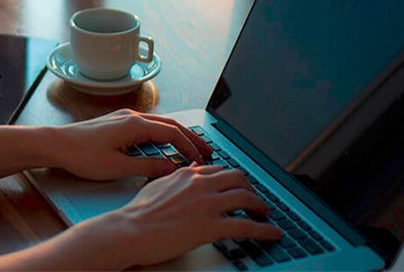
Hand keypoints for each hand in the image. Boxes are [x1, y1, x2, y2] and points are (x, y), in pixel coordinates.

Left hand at [49, 109, 211, 179]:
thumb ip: (148, 167)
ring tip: (190, 148)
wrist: (56, 144)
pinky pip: (147, 126)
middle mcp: (131, 116)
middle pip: (170, 124)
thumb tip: (172, 168)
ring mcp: (123, 118)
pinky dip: (162, 134)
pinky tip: (163, 145)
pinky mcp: (116, 123)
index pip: (172, 133)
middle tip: (207, 150)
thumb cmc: (82, 155)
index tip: (203, 159)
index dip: (190, 146)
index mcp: (135, 125)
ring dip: (177, 135)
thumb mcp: (118, 167)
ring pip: (159, 124)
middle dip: (190, 137)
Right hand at [82, 164, 281, 268]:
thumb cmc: (138, 212)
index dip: (232, 179)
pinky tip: (272, 233)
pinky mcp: (211, 226)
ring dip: (261, 206)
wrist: (130, 230)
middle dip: (251, 188)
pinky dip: (264, 230)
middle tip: (255, 199)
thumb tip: (189, 170)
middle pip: (238, 178)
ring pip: (246, 198)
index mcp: (187, 175)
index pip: (219, 170)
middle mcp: (200, 184)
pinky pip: (246, 226)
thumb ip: (176, 176)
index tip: (238, 186)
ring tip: (265, 215)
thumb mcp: (157, 185)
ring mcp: (207, 204)